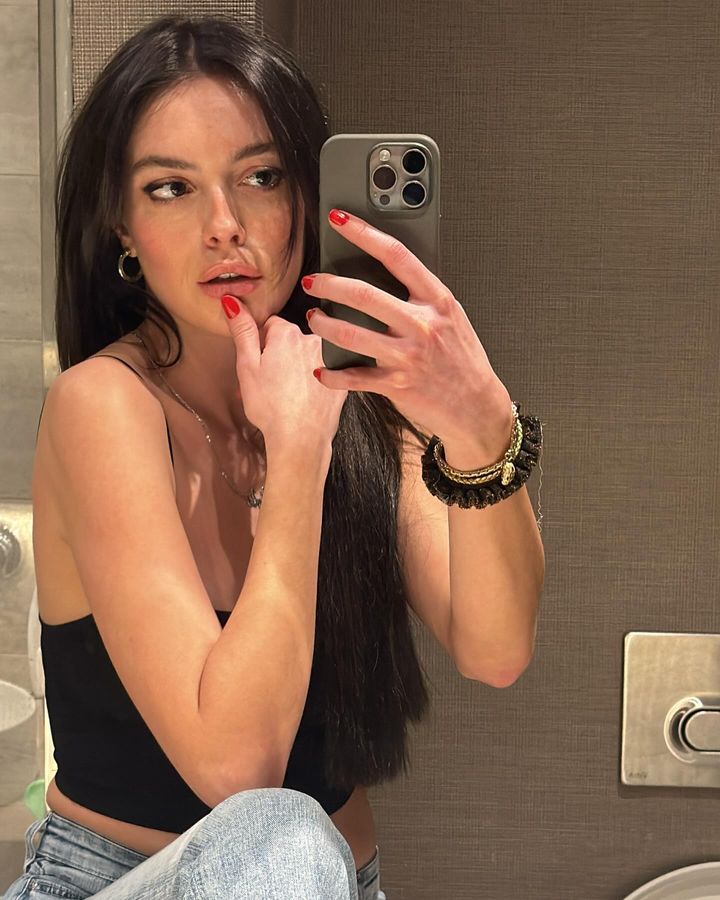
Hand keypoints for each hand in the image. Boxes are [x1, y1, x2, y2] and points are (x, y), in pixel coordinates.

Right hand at [221, 294, 347, 449]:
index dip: (262, 343)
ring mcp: (331, 359)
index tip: (260, 363)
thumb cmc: (270, 406)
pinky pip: (325, 371)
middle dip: (280, 355)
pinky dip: (315, 380)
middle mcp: (313, 340)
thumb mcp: (247, 367)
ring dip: (298, 367)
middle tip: (271, 382)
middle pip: (291, 339)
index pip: (271, 324)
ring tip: (287, 393)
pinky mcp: (342, 379)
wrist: (300, 438)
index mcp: (287, 334)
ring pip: (308, 356)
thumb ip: (242, 331)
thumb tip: (232, 301)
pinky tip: (305, 398)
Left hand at [303, 209, 512, 462]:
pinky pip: (354, 377)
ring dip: (324, 325)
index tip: (340, 220)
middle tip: (312, 280)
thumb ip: (423, 299)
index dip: (364, 233)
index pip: (396, 256)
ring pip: (352, 334)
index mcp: (437, 301)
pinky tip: (322, 371)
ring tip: (314, 319)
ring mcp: (408, 356)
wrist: (477, 407)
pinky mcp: (397, 384)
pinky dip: (332, 375)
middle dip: (329, 283)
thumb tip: (385, 278)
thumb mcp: (452, 320)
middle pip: (364, 294)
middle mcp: (422, 325)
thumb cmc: (463, 362)